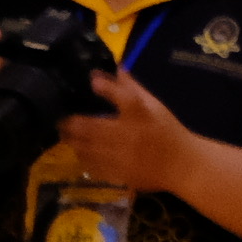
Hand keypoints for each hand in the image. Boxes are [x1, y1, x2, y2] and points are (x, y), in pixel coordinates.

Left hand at [63, 67, 212, 193]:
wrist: (180, 164)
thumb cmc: (167, 131)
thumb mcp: (154, 105)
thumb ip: (132, 88)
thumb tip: (115, 68)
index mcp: (141, 114)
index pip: (122, 96)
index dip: (104, 87)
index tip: (91, 81)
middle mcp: (128, 134)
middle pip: (91, 127)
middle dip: (70, 123)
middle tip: (62, 119)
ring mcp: (120, 157)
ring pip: (85, 148)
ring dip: (72, 140)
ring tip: (67, 135)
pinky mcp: (116, 173)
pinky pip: (91, 165)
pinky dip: (83, 157)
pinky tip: (82, 151)